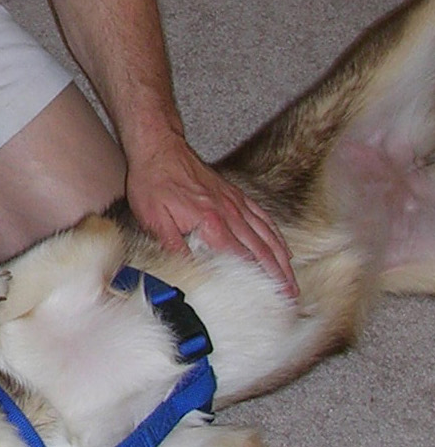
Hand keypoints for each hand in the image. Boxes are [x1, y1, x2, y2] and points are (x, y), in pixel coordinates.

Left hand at [125, 133, 298, 299]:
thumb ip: (173, 247)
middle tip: (291, 297)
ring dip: (282, 260)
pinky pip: (263, 217)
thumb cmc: (153, 182)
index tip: (271, 299)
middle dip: (279, 276)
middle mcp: (230, 214)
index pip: (241, 259)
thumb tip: (187, 272)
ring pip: (267, 236)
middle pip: (262, 251)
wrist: (159, 148)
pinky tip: (282, 247)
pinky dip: (275, 235)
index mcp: (211, 223)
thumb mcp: (153, 219)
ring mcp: (236, 203)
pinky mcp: (235, 195)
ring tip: (292, 280)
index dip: (259, 281)